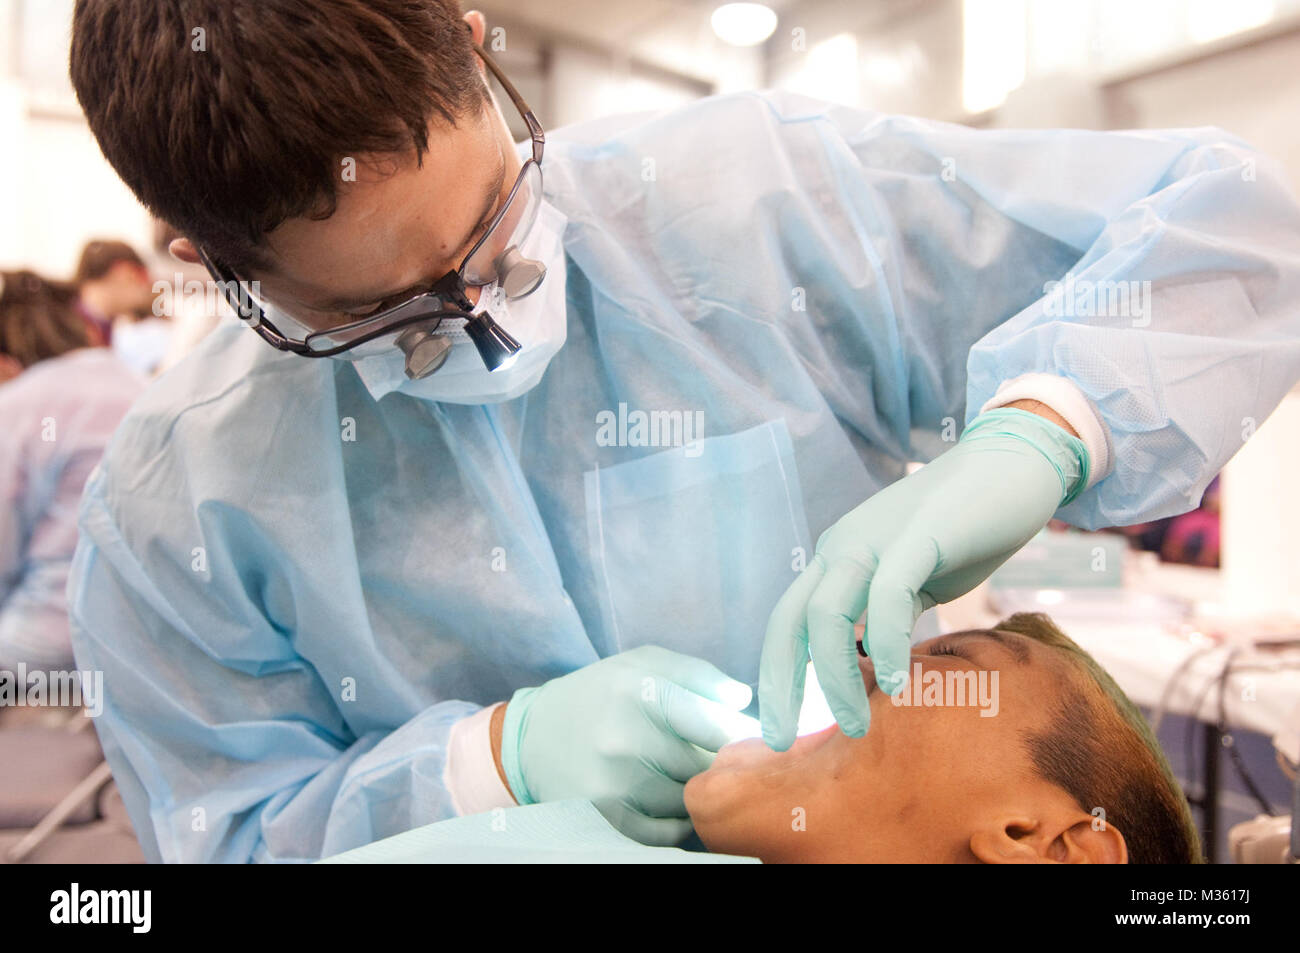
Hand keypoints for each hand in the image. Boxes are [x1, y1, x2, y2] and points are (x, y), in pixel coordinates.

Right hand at [500, 646, 755, 845]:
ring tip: (683, 774)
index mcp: (639, 689)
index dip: (742, 735)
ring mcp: (614, 782)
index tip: (750, 738)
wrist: (532, 737)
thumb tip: (743, 702)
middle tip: (715, 756)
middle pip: (706, 765)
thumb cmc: (601, 694)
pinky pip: (668, 831)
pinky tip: (667, 799)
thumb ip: (699, 675)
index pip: (716, 723)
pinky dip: (677, 820)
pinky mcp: (607, 816)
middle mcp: (625, 736)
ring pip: (690, 799)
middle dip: (718, 763)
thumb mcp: (643, 664)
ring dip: (695, 791)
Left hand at [758, 407, 1088, 749]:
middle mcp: (842, 547)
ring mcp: (876, 539)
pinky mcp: (919, 536)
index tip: (777, 729)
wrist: (1013, 465)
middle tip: (780, 741)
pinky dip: (882, 642)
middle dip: (781, 685)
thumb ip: (885, 617)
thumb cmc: (965, 528)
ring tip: (854, 724)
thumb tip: (869, 668)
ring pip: (826, 614)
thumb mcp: (914, 581)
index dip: (778, 676)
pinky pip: (887, 595)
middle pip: (790, 622)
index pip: (789, 623)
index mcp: (836, 558)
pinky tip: (894, 680)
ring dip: (834, 677)